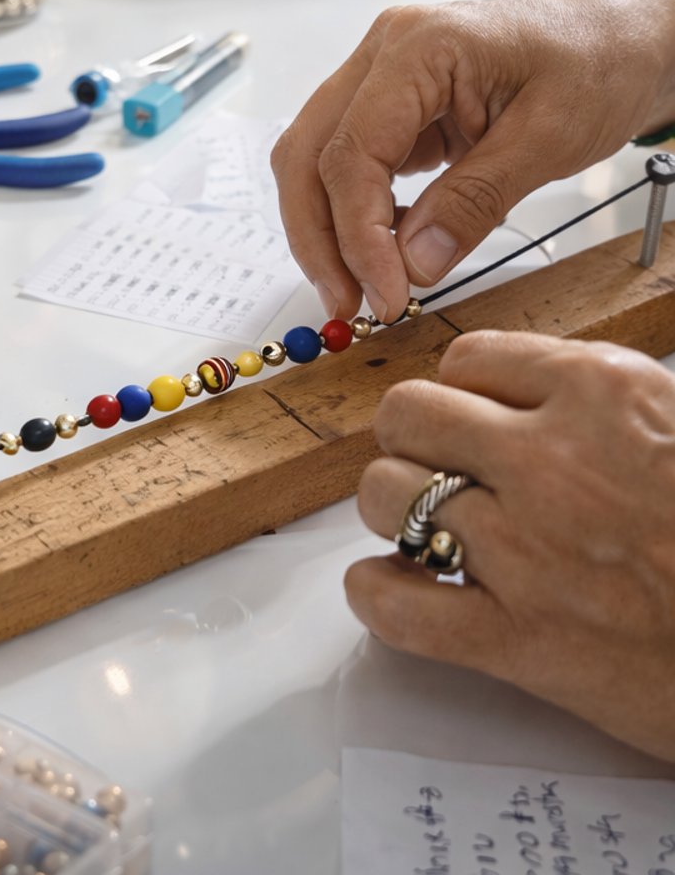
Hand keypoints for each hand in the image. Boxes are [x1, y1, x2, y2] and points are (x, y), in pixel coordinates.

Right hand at [270, 0, 674, 323]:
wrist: (625, 37)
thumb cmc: (598, 63)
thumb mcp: (549, 138)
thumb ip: (475, 200)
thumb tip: (413, 263)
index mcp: (418, 47)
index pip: (353, 151)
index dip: (358, 233)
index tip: (385, 291)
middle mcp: (382, 54)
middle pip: (307, 155)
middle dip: (319, 236)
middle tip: (347, 301)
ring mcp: (379, 78)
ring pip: (313, 161)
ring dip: (326, 228)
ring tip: (360, 285)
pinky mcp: (390, 106)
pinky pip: (348, 164)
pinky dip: (355, 212)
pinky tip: (385, 247)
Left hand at [347, 330, 674, 760]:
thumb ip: (620, 400)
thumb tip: (552, 386)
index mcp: (606, 396)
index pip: (471, 357)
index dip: (466, 390)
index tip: (478, 415)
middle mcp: (551, 461)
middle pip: (408, 415)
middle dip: (414, 439)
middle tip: (441, 468)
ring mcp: (525, 550)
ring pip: (384, 496)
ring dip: (394, 510)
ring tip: (430, 530)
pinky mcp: (516, 640)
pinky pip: (392, 604)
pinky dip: (378, 596)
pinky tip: (402, 592)